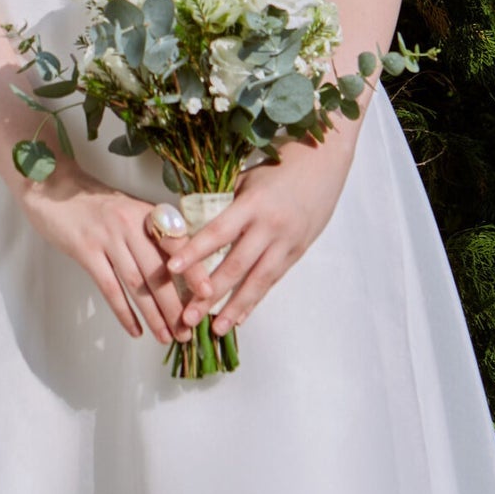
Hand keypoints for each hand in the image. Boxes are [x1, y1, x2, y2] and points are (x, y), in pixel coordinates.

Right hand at [15, 164, 224, 344]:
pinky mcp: (85, 250)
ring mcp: (108, 237)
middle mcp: (131, 224)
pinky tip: (135, 330)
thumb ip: (152, 232)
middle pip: (159, 272)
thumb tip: (180, 267)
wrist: (54, 188)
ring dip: (154, 314)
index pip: (178, 246)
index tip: (209, 296)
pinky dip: (124, 312)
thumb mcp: (130, 209)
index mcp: (147, 213)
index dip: (195, 272)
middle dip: (176, 305)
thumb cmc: (95, 203)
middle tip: (188, 331)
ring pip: (137, 284)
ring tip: (166, 337)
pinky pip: (109, 288)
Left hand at [163, 137, 355, 336]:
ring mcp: (286, 242)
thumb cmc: (279, 168)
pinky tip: (239, 317)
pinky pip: (272, 281)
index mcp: (253, 204)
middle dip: (210, 293)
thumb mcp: (247, 178)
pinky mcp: (297, 252)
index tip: (171, 269)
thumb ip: (222, 202)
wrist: (323, 164)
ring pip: (257, 281)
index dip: (194, 251)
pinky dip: (254, 300)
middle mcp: (270, 227)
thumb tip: (188, 223)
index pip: (218, 231)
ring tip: (215, 329)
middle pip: (236, 265)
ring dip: (235, 307)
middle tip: (188, 317)